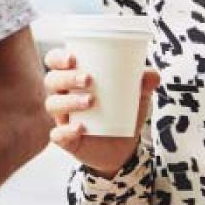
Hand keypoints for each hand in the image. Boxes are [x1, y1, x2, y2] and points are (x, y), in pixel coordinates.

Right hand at [44, 47, 159, 177]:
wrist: (124, 146)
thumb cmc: (123, 109)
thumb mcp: (137, 94)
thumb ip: (145, 82)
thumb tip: (152, 75)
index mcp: (74, 77)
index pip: (54, 61)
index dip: (57, 57)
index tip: (73, 58)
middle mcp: (63, 95)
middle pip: (52, 80)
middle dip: (66, 77)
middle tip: (88, 79)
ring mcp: (63, 117)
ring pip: (52, 105)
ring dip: (68, 101)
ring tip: (90, 101)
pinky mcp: (67, 139)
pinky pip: (57, 135)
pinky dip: (66, 131)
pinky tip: (80, 128)